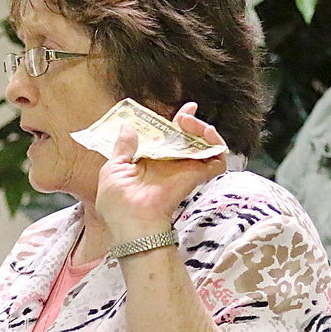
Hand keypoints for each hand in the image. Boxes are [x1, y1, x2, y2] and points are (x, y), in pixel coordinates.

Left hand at [95, 102, 227, 241]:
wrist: (132, 223)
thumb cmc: (117, 203)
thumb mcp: (113, 169)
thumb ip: (123, 147)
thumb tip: (127, 126)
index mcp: (151, 160)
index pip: (168, 136)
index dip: (177, 122)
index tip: (187, 108)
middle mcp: (170, 163)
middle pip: (189, 137)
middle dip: (191, 122)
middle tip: (185, 117)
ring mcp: (185, 169)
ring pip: (205, 144)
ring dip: (203, 129)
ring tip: (192, 124)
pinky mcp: (197, 176)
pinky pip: (217, 159)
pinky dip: (217, 145)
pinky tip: (208, 136)